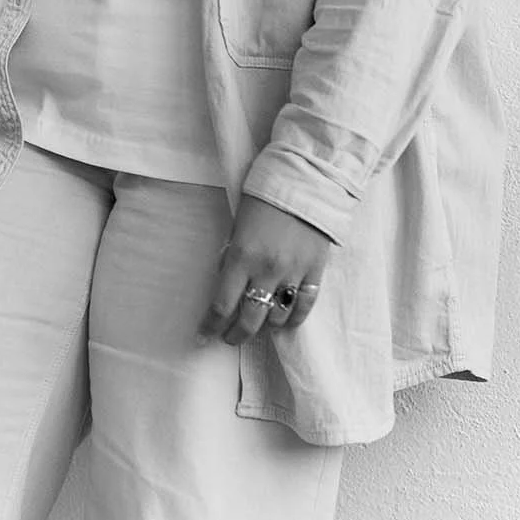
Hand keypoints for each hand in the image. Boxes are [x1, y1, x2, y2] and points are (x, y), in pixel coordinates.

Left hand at [197, 196, 330, 345]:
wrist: (305, 181)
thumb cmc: (264, 198)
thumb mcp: (238, 226)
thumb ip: (232, 257)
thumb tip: (226, 283)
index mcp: (242, 256)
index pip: (222, 304)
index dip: (211, 325)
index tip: (204, 335)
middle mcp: (267, 270)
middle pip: (250, 319)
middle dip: (235, 334)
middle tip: (229, 337)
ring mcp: (293, 273)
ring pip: (277, 317)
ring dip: (264, 326)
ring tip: (257, 325)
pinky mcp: (315, 272)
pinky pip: (304, 307)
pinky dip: (293, 319)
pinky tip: (284, 321)